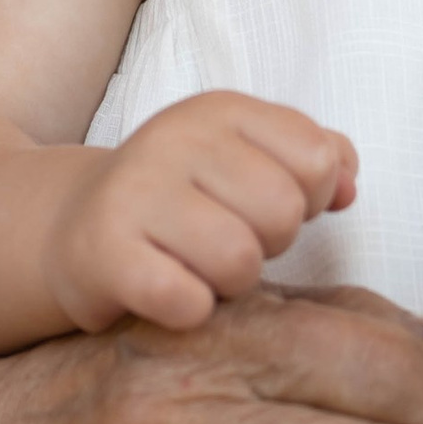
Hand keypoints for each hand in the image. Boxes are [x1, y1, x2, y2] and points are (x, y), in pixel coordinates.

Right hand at [48, 89, 355, 330]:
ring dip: (228, 284)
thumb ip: (314, 161)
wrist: (73, 228)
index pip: (317, 158)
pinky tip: (166, 295)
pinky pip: (187, 301)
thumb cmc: (182, 201)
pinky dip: (188, 312)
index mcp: (219, 111)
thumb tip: (349, 186)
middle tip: (224, 243)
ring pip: (239, 259)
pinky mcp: (104, 252)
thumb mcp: (247, 160)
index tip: (260, 207)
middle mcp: (173, 138)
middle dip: (267, 244)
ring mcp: (133, 192)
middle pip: (283, 211)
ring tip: (195, 269)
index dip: (306, 199)